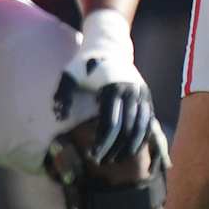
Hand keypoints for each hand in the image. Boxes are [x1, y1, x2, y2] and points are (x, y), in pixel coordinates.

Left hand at [52, 9, 158, 162]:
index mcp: (113, 87)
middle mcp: (132, 92)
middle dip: (114, 149)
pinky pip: (149, 123)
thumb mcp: (69, 74)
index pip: (110, 123)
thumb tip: (59, 117)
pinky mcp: (148, 98)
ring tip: (115, 160)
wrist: (109, 46)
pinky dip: (141, 139)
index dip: (102, 142)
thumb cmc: (85, 64)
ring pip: (140, 129)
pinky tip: (130, 151)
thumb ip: (62, 95)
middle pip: (126, 130)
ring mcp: (142, 95)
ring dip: (128, 148)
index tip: (92, 154)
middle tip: (101, 162)